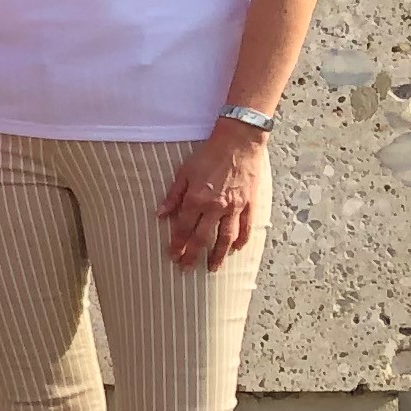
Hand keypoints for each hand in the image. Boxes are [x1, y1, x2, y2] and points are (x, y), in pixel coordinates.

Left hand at [160, 122, 266, 270]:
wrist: (239, 142)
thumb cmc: (208, 155)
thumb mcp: (183, 172)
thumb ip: (173, 196)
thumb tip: (159, 215)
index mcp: (197, 199)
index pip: (183, 228)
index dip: (177, 244)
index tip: (172, 256)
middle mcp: (216, 207)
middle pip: (203, 238)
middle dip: (193, 255)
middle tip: (186, 269)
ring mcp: (235, 207)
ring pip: (226, 238)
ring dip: (218, 255)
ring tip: (212, 267)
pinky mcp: (250, 204)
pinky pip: (246, 227)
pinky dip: (241, 240)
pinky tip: (236, 249)